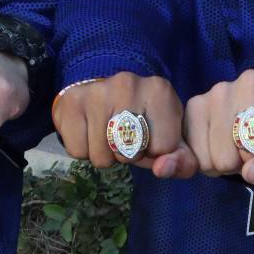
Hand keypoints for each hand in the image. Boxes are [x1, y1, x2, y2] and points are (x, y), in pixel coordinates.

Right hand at [52, 74, 189, 176]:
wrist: (99, 88)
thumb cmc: (140, 118)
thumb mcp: (170, 135)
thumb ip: (182, 160)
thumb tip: (162, 169)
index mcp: (160, 90)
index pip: (164, 147)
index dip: (155, 151)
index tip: (149, 136)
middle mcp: (128, 84)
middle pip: (130, 155)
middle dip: (128, 155)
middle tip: (125, 137)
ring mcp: (97, 92)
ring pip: (102, 158)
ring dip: (105, 155)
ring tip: (107, 134)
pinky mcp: (71, 103)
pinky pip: (78, 152)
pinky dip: (83, 150)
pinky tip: (89, 131)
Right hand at [181, 70, 253, 183]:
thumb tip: (251, 171)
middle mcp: (250, 81)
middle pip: (252, 152)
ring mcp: (218, 92)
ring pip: (223, 159)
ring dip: (230, 165)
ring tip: (237, 148)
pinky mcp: (194, 107)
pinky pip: (200, 159)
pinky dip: (209, 164)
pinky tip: (218, 147)